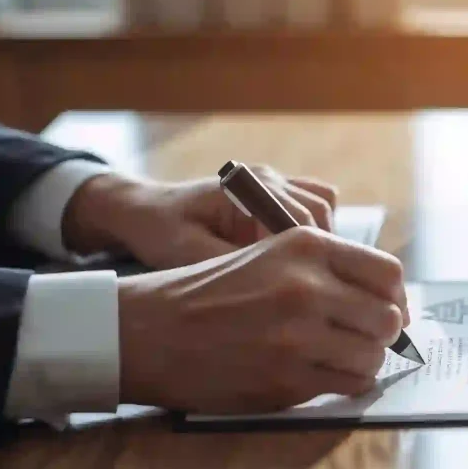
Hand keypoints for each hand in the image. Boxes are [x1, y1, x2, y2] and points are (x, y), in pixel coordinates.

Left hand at [63, 164, 337, 269]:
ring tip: (305, 275)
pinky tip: (300, 257)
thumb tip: (273, 283)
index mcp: (244, 189)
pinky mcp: (274, 191)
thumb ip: (231, 263)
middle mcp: (264, 178)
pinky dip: (317, 228)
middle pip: (320, 212)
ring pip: (324, 206)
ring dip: (321, 240)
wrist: (143, 209)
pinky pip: (315, 203)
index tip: (301, 290)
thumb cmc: (160, 231)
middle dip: (320, 252)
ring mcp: (272, 180)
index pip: (299, 220)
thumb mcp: (186, 254)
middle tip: (306, 290)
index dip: (308, 257)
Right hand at [116, 227, 408, 411]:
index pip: (387, 274)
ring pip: (372, 355)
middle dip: (381, 333)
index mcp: (306, 246)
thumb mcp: (269, 256)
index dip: (395, 298)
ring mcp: (298, 334)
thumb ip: (325, 270)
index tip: (389, 311)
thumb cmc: (209, 292)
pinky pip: (348, 384)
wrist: (147, 329)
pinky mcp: (287, 377)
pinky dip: (345, 384)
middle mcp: (307, 286)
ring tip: (340, 359)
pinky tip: (325, 376)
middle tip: (363, 339)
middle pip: (387, 317)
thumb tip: (386, 300)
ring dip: (364, 361)